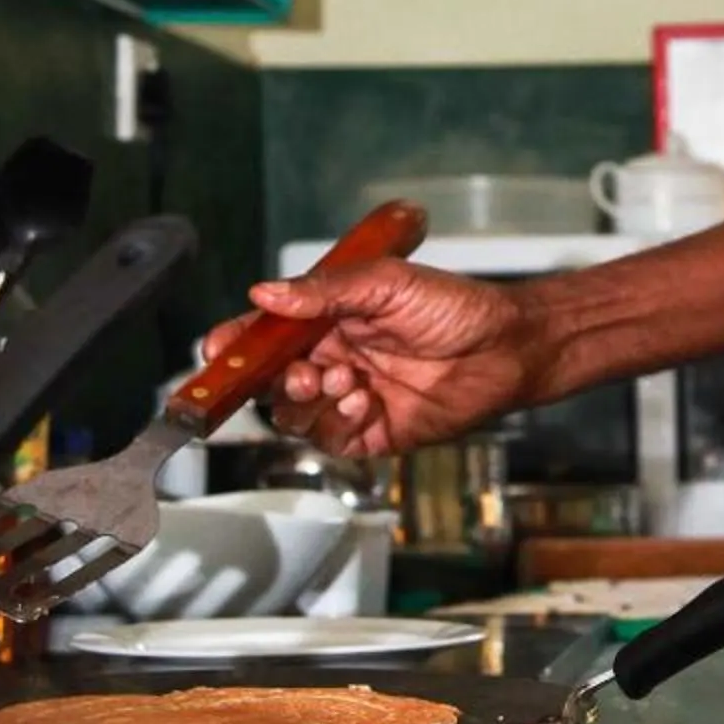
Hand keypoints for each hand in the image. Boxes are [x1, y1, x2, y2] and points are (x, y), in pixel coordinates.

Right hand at [201, 258, 542, 459]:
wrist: (507, 346)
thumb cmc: (454, 306)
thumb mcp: (386, 284)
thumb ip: (324, 291)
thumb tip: (265, 292)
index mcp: (328, 321)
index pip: (265, 336)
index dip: (236, 345)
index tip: (215, 351)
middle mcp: (332, 360)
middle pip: (271, 382)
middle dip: (274, 380)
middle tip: (304, 372)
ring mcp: (350, 399)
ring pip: (296, 414)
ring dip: (308, 400)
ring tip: (343, 380)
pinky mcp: (373, 433)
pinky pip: (332, 440)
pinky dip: (338, 423)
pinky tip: (363, 402)